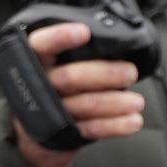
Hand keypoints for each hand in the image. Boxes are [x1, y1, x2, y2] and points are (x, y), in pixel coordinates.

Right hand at [9, 21, 143, 166]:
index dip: (59, 37)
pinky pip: (90, 128)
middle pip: (69, 77)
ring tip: (137, 101)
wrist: (30, 131)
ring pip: (84, 105)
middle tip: (130, 73)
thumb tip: (119, 43)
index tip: (83, 32)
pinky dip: (114, 125)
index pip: (40, 44)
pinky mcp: (61, 133)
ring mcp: (48, 111)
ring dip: (115, 102)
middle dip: (104, 74)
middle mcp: (38, 84)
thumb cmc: (54, 84)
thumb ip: (77, 52)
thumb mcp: (55, 62)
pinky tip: (133, 120)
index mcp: (36, 60)